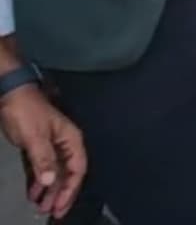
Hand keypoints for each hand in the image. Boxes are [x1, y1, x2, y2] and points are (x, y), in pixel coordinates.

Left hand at [1, 86, 85, 218]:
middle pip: (66, 174)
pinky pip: (41, 168)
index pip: (77, 169)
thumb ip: (44, 159)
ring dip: (47, 190)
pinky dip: (37, 181)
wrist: (10, 94)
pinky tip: (32, 193)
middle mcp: (65, 144)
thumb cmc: (27, 112)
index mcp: (71, 140)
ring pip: (53, 173)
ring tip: (39, 206)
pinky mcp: (38, 147)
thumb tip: (51, 182)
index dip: (70, 190)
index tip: (60, 206)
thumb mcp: (35, 136)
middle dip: (58, 194)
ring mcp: (51, 146)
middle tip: (49, 212)